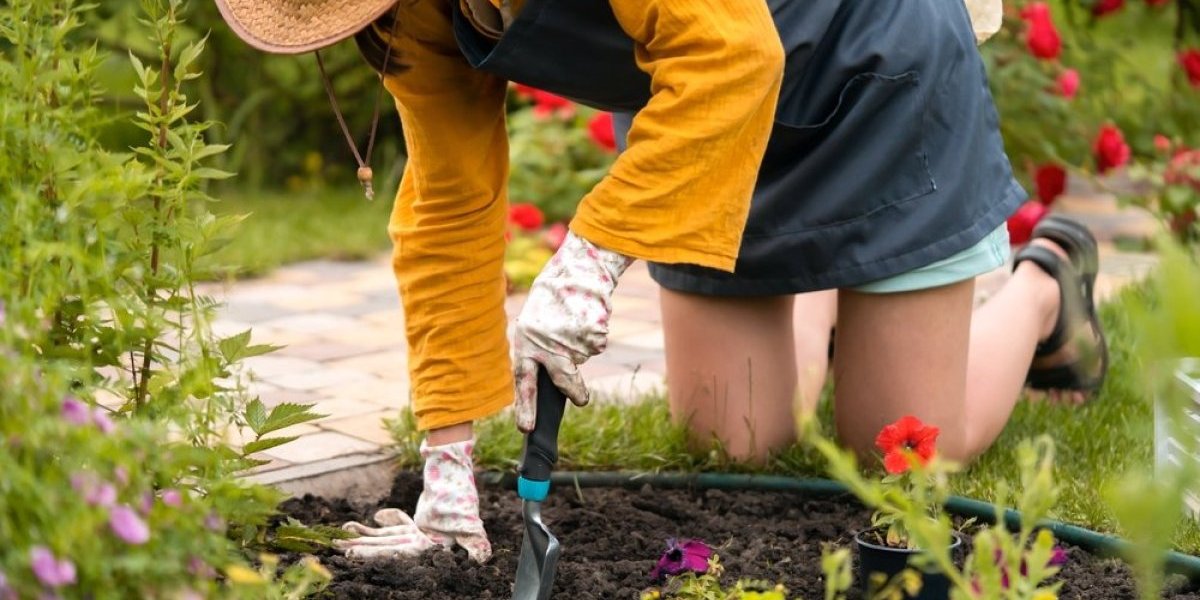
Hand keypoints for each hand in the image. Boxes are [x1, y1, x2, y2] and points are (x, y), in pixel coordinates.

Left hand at [335, 439, 490, 561]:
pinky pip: (388, 529)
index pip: (396, 553)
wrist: (459, 479)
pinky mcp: (410, 527)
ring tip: (338, 536)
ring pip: (381, 539)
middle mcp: (417, 544)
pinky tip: (355, 524)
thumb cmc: (463, 505)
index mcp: (427, 546)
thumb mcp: (470, 525)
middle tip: (335, 546)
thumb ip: (475, 542)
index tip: (350, 554)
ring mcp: (412, 536)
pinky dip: (374, 526)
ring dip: (360, 538)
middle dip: (359, 548)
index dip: (373, 555)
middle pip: (382, 547)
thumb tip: (482, 559)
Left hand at [512, 231, 632, 431]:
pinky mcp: (592, 331)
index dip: (525, 405)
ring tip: (574, 322)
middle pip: (562, 376)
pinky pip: (596, 344)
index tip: (526, 428)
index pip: (523, 379)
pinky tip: (585, 317)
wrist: (574, 270)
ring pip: (582, 357)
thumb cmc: (550, 303)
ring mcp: (571, 337)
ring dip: (582, 345)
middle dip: (572, 389)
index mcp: (525, 341)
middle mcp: (547, 342)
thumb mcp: (534, 326)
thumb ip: (538, 353)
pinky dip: (593, 334)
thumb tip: (552, 387)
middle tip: (582, 401)